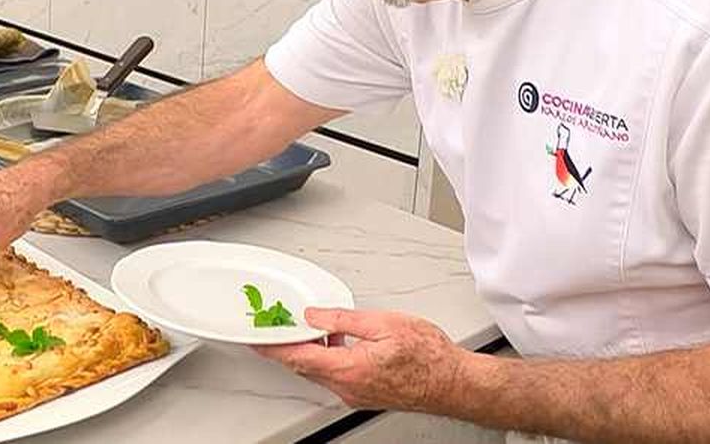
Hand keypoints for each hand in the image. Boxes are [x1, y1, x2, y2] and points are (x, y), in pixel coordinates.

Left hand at [255, 308, 463, 412]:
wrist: (454, 383)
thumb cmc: (429, 357)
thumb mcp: (383, 323)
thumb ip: (342, 320)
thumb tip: (315, 316)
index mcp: (348, 369)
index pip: (297, 358)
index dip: (273, 346)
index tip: (256, 337)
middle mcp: (347, 387)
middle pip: (304, 367)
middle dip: (287, 346)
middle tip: (277, 325)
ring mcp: (355, 393)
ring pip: (319, 372)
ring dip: (309, 352)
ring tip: (306, 328)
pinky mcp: (364, 393)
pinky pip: (335, 375)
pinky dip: (327, 358)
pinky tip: (334, 342)